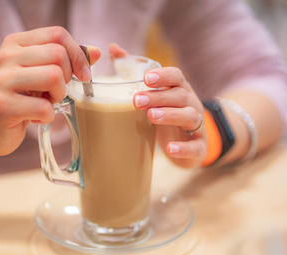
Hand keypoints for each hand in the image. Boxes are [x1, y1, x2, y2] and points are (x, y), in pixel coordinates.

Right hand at [0, 26, 95, 157]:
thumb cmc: (16, 99)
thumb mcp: (37, 73)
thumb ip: (64, 60)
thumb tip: (96, 52)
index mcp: (15, 43)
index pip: (57, 34)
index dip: (77, 54)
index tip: (83, 74)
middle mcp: (5, 57)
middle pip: (58, 55)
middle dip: (67, 78)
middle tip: (55, 92)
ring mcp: (2, 81)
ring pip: (54, 77)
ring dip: (57, 96)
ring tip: (44, 103)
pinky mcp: (2, 106)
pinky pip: (45, 108)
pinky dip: (47, 117)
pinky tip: (33, 118)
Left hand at [110, 43, 205, 167]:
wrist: (191, 141)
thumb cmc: (166, 111)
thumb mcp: (153, 92)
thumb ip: (132, 70)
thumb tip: (113, 48)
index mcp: (179, 89)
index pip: (176, 76)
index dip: (163, 76)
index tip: (145, 78)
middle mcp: (190, 104)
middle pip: (180, 95)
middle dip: (159, 97)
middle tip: (137, 101)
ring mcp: (197, 126)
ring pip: (189, 117)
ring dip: (170, 116)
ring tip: (151, 116)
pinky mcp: (199, 147)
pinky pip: (196, 147)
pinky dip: (184, 148)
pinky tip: (170, 149)